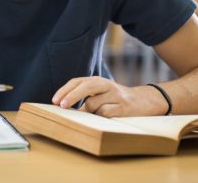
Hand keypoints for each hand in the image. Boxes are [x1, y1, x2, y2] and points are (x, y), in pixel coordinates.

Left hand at [52, 76, 168, 117]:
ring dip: (90, 112)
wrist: (143, 101)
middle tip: (61, 106)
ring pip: (94, 104)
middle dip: (71, 96)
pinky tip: (109, 115)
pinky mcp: (123, 107)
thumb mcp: (99, 94)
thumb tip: (63, 108)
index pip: (77, 82)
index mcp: (96, 80)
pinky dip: (102, 117)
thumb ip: (83, 97)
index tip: (54, 100)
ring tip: (98, 112)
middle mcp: (105, 84)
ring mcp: (115, 95)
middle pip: (85, 87)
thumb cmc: (113, 99)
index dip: (64, 90)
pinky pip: (105, 113)